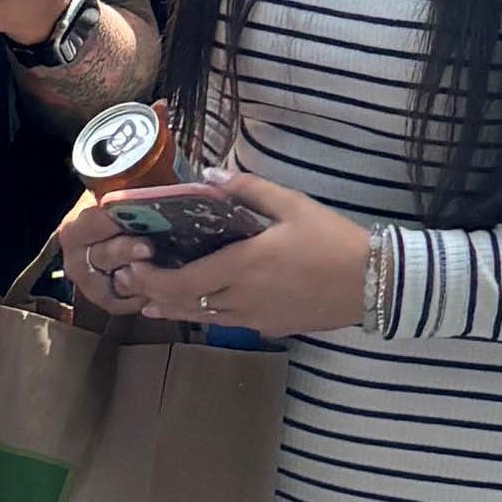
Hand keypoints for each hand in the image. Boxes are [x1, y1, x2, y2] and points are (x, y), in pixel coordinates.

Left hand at [63, 176, 372, 336]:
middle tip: (131, 285)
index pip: (182, 282)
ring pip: (204, 318)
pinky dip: (207, 314)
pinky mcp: (270, 327)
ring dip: (176, 309)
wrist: (370, 282)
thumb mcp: (292, 204)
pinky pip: (229, 323)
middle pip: (185, 304)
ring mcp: (255, 317)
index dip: (151, 280)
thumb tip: (211, 174)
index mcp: (242, 266)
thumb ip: (248, 190)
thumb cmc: (331, 239)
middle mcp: (242, 298)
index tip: (131, 268)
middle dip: (153, 295)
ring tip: (152, 303)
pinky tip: (203, 307)